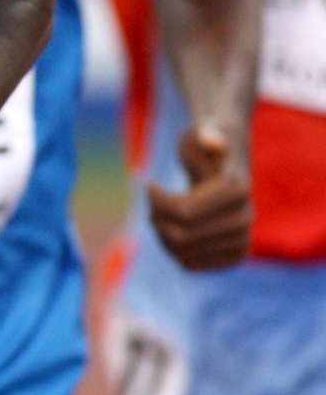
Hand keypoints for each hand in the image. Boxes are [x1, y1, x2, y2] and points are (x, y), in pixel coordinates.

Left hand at [147, 122, 252, 271]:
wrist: (226, 163)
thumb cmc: (207, 142)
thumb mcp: (203, 130)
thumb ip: (207, 132)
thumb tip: (213, 142)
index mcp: (237, 189)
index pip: (182, 212)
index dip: (156, 199)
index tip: (149, 184)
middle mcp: (245, 218)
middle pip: (179, 235)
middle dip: (156, 216)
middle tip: (153, 199)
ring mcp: (242, 240)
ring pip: (180, 253)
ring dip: (162, 232)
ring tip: (163, 211)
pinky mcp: (234, 256)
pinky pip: (189, 264)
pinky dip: (173, 249)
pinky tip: (176, 228)